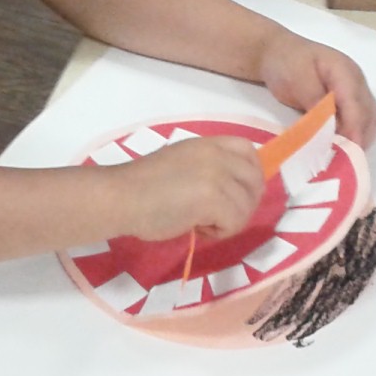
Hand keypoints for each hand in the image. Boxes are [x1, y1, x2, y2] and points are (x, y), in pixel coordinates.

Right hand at [111, 136, 263, 243]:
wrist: (121, 197)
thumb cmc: (142, 185)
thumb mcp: (182, 162)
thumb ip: (208, 167)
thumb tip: (233, 188)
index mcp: (208, 143)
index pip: (248, 150)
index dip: (250, 174)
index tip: (236, 192)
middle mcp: (216, 154)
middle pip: (255, 180)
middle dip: (244, 203)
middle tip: (220, 216)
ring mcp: (216, 175)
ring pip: (246, 206)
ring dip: (229, 221)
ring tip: (201, 223)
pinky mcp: (213, 199)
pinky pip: (235, 222)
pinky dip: (219, 232)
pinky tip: (197, 228)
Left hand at [257, 30, 375, 147]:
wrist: (277, 52)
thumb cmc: (286, 63)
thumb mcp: (298, 80)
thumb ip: (315, 102)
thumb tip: (330, 127)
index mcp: (345, 72)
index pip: (357, 104)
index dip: (355, 128)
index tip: (351, 150)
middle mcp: (356, 82)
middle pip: (369, 113)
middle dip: (361, 137)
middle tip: (346, 159)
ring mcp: (354, 91)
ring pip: (369, 119)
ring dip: (361, 138)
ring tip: (344, 155)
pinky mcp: (347, 100)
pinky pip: (360, 120)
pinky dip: (355, 134)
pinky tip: (343, 147)